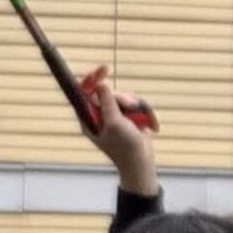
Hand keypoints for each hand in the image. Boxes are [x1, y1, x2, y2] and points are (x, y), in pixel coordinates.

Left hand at [80, 65, 157, 192]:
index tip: (103, 70)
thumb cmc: (125, 147)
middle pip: (108, 92)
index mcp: (89, 118)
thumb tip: (100, 84)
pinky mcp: (128, 116)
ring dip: (135, 107)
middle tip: (130, 107)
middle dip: (122, 99)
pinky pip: (135, 103)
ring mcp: (115, 115)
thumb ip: (107, 103)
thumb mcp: (114, 123)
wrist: (142, 162)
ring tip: (139, 122)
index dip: (92, 79)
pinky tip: (147, 124)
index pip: (84, 93)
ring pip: (124, 96)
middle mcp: (100, 115)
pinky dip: (142, 111)